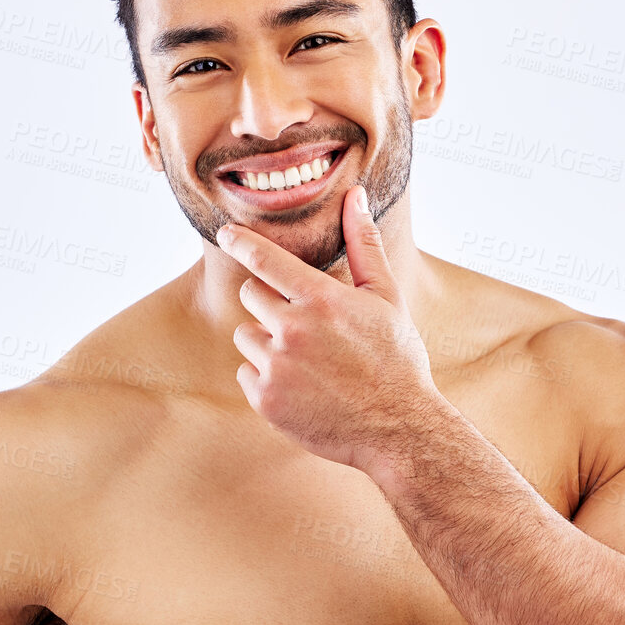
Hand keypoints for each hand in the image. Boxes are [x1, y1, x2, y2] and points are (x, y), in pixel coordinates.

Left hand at [218, 184, 435, 476]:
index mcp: (321, 300)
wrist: (398, 428)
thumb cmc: (396, 359)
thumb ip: (364, 244)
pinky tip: (300, 387)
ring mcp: (276, 367)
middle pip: (250, 296)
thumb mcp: (387, 297)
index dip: (240, 241)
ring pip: (247, 336)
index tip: (226, 233)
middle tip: (304, 325)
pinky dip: (265, 378)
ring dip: (267, 342)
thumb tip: (355, 196)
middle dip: (270, 303)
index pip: (264, 259)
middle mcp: (293, 330)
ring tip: (307, 361)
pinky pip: (246, 374)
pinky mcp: (266, 401)